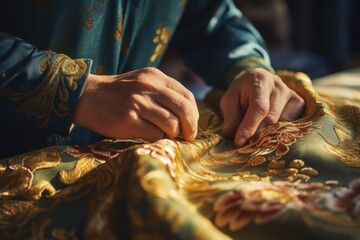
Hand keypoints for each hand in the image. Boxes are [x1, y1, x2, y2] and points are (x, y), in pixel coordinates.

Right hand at [73, 67, 198, 140]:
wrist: (86, 96)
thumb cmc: (118, 93)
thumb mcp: (142, 81)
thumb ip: (164, 92)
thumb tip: (188, 116)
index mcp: (155, 77)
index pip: (187, 96)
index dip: (194, 115)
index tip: (191, 126)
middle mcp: (148, 87)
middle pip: (184, 110)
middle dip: (190, 128)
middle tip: (187, 137)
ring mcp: (137, 103)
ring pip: (171, 124)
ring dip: (172, 135)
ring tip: (165, 136)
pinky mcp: (127, 120)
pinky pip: (154, 135)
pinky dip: (157, 139)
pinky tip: (149, 136)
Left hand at [220, 68, 304, 146]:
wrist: (256, 81)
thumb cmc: (241, 93)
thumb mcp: (229, 101)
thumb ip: (231, 118)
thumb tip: (231, 137)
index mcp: (260, 81)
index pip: (259, 107)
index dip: (250, 126)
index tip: (239, 142)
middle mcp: (279, 87)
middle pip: (271, 119)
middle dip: (257, 136)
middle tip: (245, 148)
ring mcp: (292, 95)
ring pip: (283, 125)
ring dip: (268, 137)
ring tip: (255, 143)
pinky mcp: (299, 104)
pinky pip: (293, 126)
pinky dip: (280, 135)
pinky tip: (270, 137)